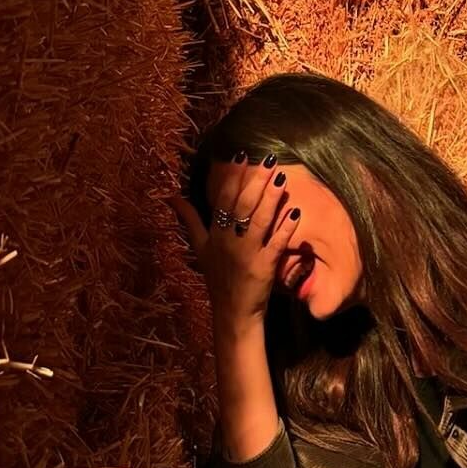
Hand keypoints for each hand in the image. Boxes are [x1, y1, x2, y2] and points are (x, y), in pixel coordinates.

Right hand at [170, 153, 299, 323]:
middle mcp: (229, 241)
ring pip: (258, 221)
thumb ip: (189, 219)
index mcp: (214, 234)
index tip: (242, 156)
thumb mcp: (199, 247)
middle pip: (242, 206)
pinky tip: (295, 212)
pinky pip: (276, 244)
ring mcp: (247, 254)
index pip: (224, 200)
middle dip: (256, 182)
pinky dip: (285, 228)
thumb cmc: (217, 277)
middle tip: (268, 160)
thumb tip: (171, 196)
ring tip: (281, 178)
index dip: (233, 177)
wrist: (231, 312)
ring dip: (270, 199)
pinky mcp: (264, 268)